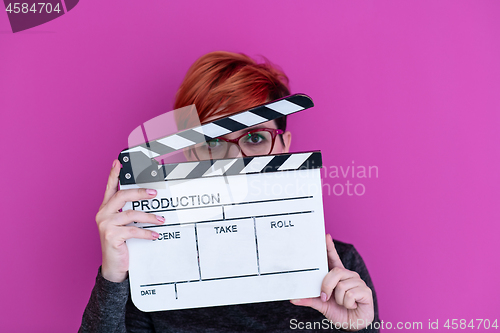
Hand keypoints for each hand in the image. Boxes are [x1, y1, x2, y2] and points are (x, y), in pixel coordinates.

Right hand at [96, 159, 164, 282]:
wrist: (114, 267)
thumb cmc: (121, 244)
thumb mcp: (124, 226)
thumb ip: (130, 213)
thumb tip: (147, 201)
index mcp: (106, 209)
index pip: (109, 188)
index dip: (113, 175)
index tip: (118, 162)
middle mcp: (103, 215)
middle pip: (121, 196)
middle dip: (139, 193)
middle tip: (154, 193)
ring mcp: (105, 225)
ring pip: (131, 214)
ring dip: (149, 217)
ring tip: (161, 220)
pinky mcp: (111, 236)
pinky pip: (133, 230)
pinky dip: (147, 232)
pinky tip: (155, 234)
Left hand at [290, 234, 373, 330]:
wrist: (353, 324)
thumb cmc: (339, 311)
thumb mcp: (321, 305)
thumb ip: (309, 299)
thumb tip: (293, 298)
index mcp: (338, 276)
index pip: (333, 258)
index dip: (330, 247)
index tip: (325, 236)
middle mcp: (349, 276)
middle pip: (335, 272)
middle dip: (327, 286)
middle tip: (326, 297)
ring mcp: (358, 282)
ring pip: (341, 285)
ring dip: (339, 299)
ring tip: (344, 303)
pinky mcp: (366, 291)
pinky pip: (350, 294)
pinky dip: (347, 304)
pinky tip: (352, 305)